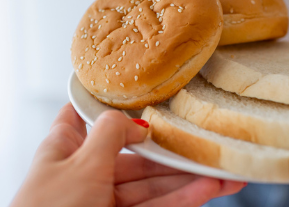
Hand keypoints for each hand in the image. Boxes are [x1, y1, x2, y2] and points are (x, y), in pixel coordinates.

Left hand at [11, 103, 245, 206]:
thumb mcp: (81, 163)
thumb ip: (110, 134)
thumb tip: (135, 120)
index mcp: (65, 146)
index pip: (86, 115)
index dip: (113, 104)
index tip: (145, 93)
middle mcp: (84, 170)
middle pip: (135, 154)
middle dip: (172, 151)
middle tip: (209, 144)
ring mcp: (103, 199)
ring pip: (150, 184)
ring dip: (186, 178)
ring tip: (223, 172)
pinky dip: (180, 199)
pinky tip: (206, 191)